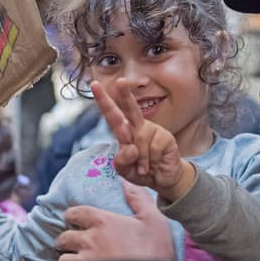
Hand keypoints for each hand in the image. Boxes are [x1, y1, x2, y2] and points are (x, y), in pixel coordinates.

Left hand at [56, 181, 174, 260]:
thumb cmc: (156, 251)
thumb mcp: (153, 219)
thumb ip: (138, 198)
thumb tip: (124, 180)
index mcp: (103, 221)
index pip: (74, 213)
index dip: (73, 216)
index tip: (76, 220)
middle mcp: (89, 240)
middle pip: (64, 237)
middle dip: (66, 239)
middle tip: (74, 243)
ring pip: (63, 259)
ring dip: (69, 259)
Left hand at [91, 79, 195, 201]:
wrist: (163, 179)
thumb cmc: (141, 172)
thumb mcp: (125, 171)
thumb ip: (122, 162)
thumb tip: (131, 148)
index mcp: (124, 132)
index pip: (112, 115)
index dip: (103, 100)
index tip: (94, 84)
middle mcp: (138, 127)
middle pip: (130, 108)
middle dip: (125, 95)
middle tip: (121, 81)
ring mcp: (153, 130)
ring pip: (140, 139)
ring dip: (141, 160)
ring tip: (145, 167)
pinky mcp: (165, 136)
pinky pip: (153, 148)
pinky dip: (151, 160)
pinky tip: (155, 164)